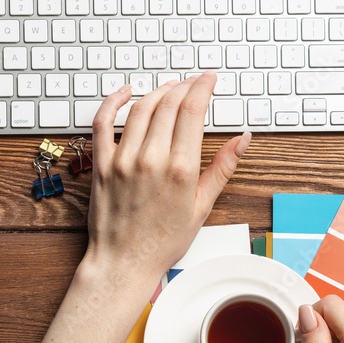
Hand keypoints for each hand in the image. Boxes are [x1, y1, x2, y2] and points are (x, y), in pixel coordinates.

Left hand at [84, 72, 250, 283]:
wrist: (124, 263)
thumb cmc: (163, 242)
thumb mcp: (201, 207)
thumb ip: (222, 168)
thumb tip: (242, 139)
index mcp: (180, 170)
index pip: (192, 110)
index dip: (202, 87)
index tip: (209, 79)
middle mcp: (151, 159)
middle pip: (168, 104)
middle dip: (184, 86)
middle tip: (193, 83)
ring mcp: (123, 160)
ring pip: (141, 108)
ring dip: (158, 91)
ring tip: (169, 88)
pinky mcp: (101, 164)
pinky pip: (103, 121)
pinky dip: (114, 101)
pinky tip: (126, 92)